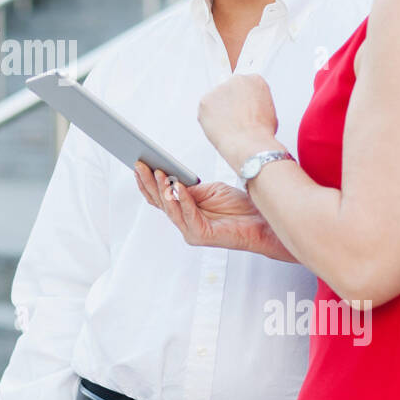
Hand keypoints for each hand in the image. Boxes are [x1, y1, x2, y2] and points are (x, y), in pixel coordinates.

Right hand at [134, 161, 295, 260]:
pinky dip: (182, 199)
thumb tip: (171, 179)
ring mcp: (191, 231)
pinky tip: (178, 186)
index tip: (139, 163)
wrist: (261, 220)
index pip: (158, 197)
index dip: (146, 181)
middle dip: (148, 182)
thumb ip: (190, 188)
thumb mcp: (210, 190)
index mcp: (184, 210)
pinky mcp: (202, 235)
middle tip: (140, 164)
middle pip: (159, 202)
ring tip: (157, 172)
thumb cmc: (238, 206)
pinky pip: (187, 214)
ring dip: (162, 189)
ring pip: (169, 209)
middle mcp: (184, 222)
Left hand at [197, 73, 279, 167]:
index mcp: (254, 80)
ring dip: (219, 110)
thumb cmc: (260, 132)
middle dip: (230, 102)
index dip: (243, 98)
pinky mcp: (205, 100)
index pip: (245, 84)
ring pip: (215, 99)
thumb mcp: (269, 111)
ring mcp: (219, 89)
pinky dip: (208, 118)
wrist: (248, 142)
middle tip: (234, 118)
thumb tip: (250, 107)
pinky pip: (204, 109)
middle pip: (229, 89)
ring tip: (228, 125)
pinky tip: (219, 127)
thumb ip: (256, 102)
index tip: (242, 107)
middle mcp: (236, 80)